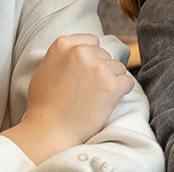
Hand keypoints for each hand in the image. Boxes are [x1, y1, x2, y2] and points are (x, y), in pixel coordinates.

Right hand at [3, 34, 134, 164]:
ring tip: (98, 97)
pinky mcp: (111, 85)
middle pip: (106, 55)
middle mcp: (81, 52)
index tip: (90, 70)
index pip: (92, 41)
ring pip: (119, 68)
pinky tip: (109, 101)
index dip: (94, 57)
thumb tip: (78, 53)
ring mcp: (98, 68)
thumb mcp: (45, 69)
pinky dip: (122, 92)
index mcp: (63, 45)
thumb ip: (62, 57)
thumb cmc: (44, 105)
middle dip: (102, 70)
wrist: (51, 129)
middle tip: (92, 90)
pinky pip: (128, 82)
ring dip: (113, 81)